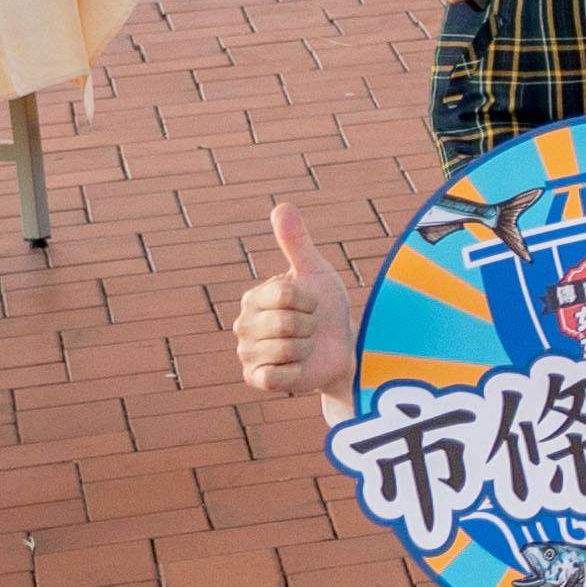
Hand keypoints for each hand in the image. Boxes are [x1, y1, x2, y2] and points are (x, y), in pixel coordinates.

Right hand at [238, 202, 340, 411]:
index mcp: (253, 297)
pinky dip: (297, 372)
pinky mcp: (256, 379)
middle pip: (287, 323)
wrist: (341, 346)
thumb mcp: (315, 272)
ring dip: (307, 349)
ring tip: (306, 346)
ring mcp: (247, 353)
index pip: (286, 295)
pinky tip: (298, 367)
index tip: (312, 304)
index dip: (310, 300)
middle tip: (311, 328)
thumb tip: (281, 207)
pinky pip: (277, 376)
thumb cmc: (325, 307)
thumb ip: (296, 242)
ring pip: (286, 349)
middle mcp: (243, 325)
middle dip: (310, 326)